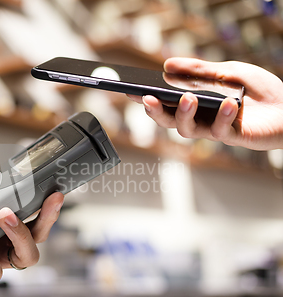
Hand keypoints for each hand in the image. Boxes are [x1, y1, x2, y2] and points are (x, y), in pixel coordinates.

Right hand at [128, 57, 282, 149]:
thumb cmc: (260, 90)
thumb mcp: (227, 72)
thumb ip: (198, 71)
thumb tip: (167, 66)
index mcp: (196, 103)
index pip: (165, 102)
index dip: (147, 98)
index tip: (131, 90)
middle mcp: (200, 119)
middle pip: (169, 121)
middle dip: (155, 112)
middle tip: (148, 99)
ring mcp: (214, 129)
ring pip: (187, 129)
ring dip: (184, 114)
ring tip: (188, 98)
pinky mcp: (232, 137)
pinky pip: (220, 131)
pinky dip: (222, 116)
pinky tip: (228, 103)